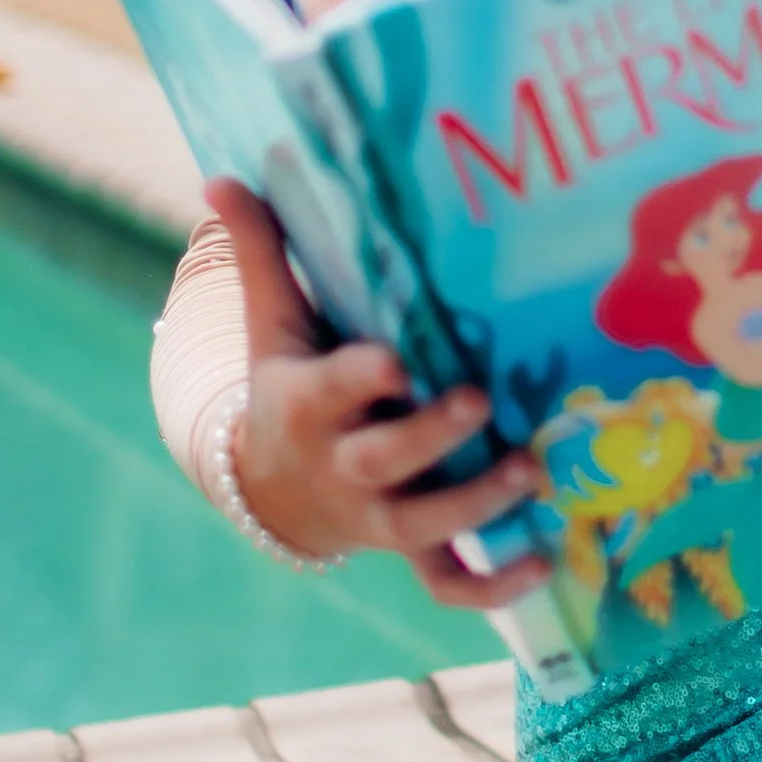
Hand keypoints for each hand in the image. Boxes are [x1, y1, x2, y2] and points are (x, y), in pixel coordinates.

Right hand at [202, 179, 551, 607]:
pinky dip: (490, 585)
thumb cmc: (291, 379)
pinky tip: (541, 563)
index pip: (331, 390)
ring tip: (529, 469)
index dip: (360, 380)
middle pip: (381, 463)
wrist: (275, 485)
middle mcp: (343, 464)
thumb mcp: (271, 320)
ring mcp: (376, 514)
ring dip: (476, 505)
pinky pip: (446, 582)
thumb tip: (219, 176)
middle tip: (478, 397)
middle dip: (429, 436)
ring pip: (421, 527)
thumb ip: (260, 249)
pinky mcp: (408, 549)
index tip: (395, 360)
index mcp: (308, 403)